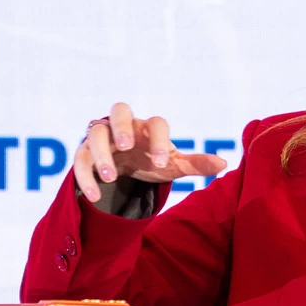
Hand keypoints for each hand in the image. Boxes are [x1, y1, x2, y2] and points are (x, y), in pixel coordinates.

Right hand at [72, 103, 229, 205]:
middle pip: (118, 110)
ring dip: (101, 154)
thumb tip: (225, 163)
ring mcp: (102, 137)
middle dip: (121, 126)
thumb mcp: (173, 165)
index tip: (162, 162)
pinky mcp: (84, 152)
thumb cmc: (152, 160)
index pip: (156, 124)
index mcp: (149, 128)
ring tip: (109, 178)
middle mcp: (124, 126)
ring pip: (95, 133)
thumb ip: (195, 164)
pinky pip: (80, 158)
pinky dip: (85, 176)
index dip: (159, 140)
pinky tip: (94, 195)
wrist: (126, 169)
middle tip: (126, 146)